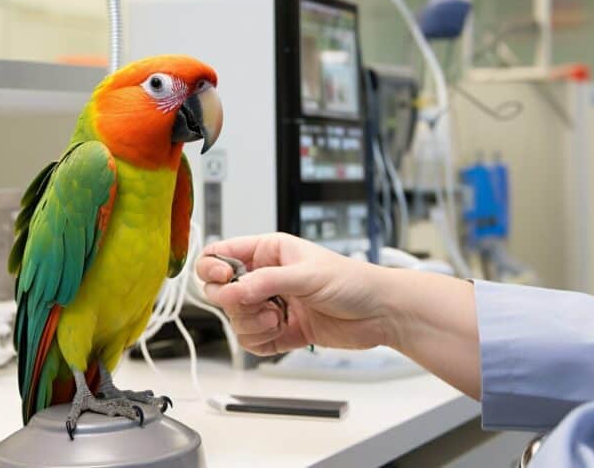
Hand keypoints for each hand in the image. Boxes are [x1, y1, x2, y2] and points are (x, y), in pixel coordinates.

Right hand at [196, 233, 398, 355]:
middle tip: (259, 305)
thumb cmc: (353, 281)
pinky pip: (250, 341)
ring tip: (279, 319)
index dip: (213, 268)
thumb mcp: (307, 274)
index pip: (220, 255)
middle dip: (235, 303)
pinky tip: (284, 333)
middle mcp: (264, 277)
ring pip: (235, 319)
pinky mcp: (279, 331)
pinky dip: (261, 341)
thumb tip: (234, 290)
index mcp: (267, 251)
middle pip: (220, 291)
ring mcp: (270, 305)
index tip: (223, 280)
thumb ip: (267, 281)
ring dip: (252, 324)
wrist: (380, 314)